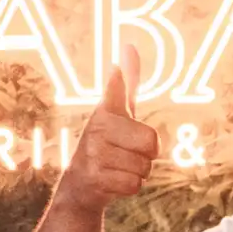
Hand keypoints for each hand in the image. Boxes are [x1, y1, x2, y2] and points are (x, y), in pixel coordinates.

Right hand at [51, 44, 158, 216]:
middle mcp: (97, 127)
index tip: (116, 66)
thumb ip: (127, 82)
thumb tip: (129, 44)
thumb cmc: (106, 142)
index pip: (115, 90)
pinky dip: (130, 186)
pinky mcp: (95, 178)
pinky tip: (114, 180)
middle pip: (152, 141)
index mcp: (106, 110)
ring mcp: (94, 152)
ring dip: (138, 172)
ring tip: (118, 167)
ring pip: (145, 167)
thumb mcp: (117, 111)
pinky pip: (135, 184)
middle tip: (128, 153)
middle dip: (148, 154)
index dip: (117, 80)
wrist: (80, 184)